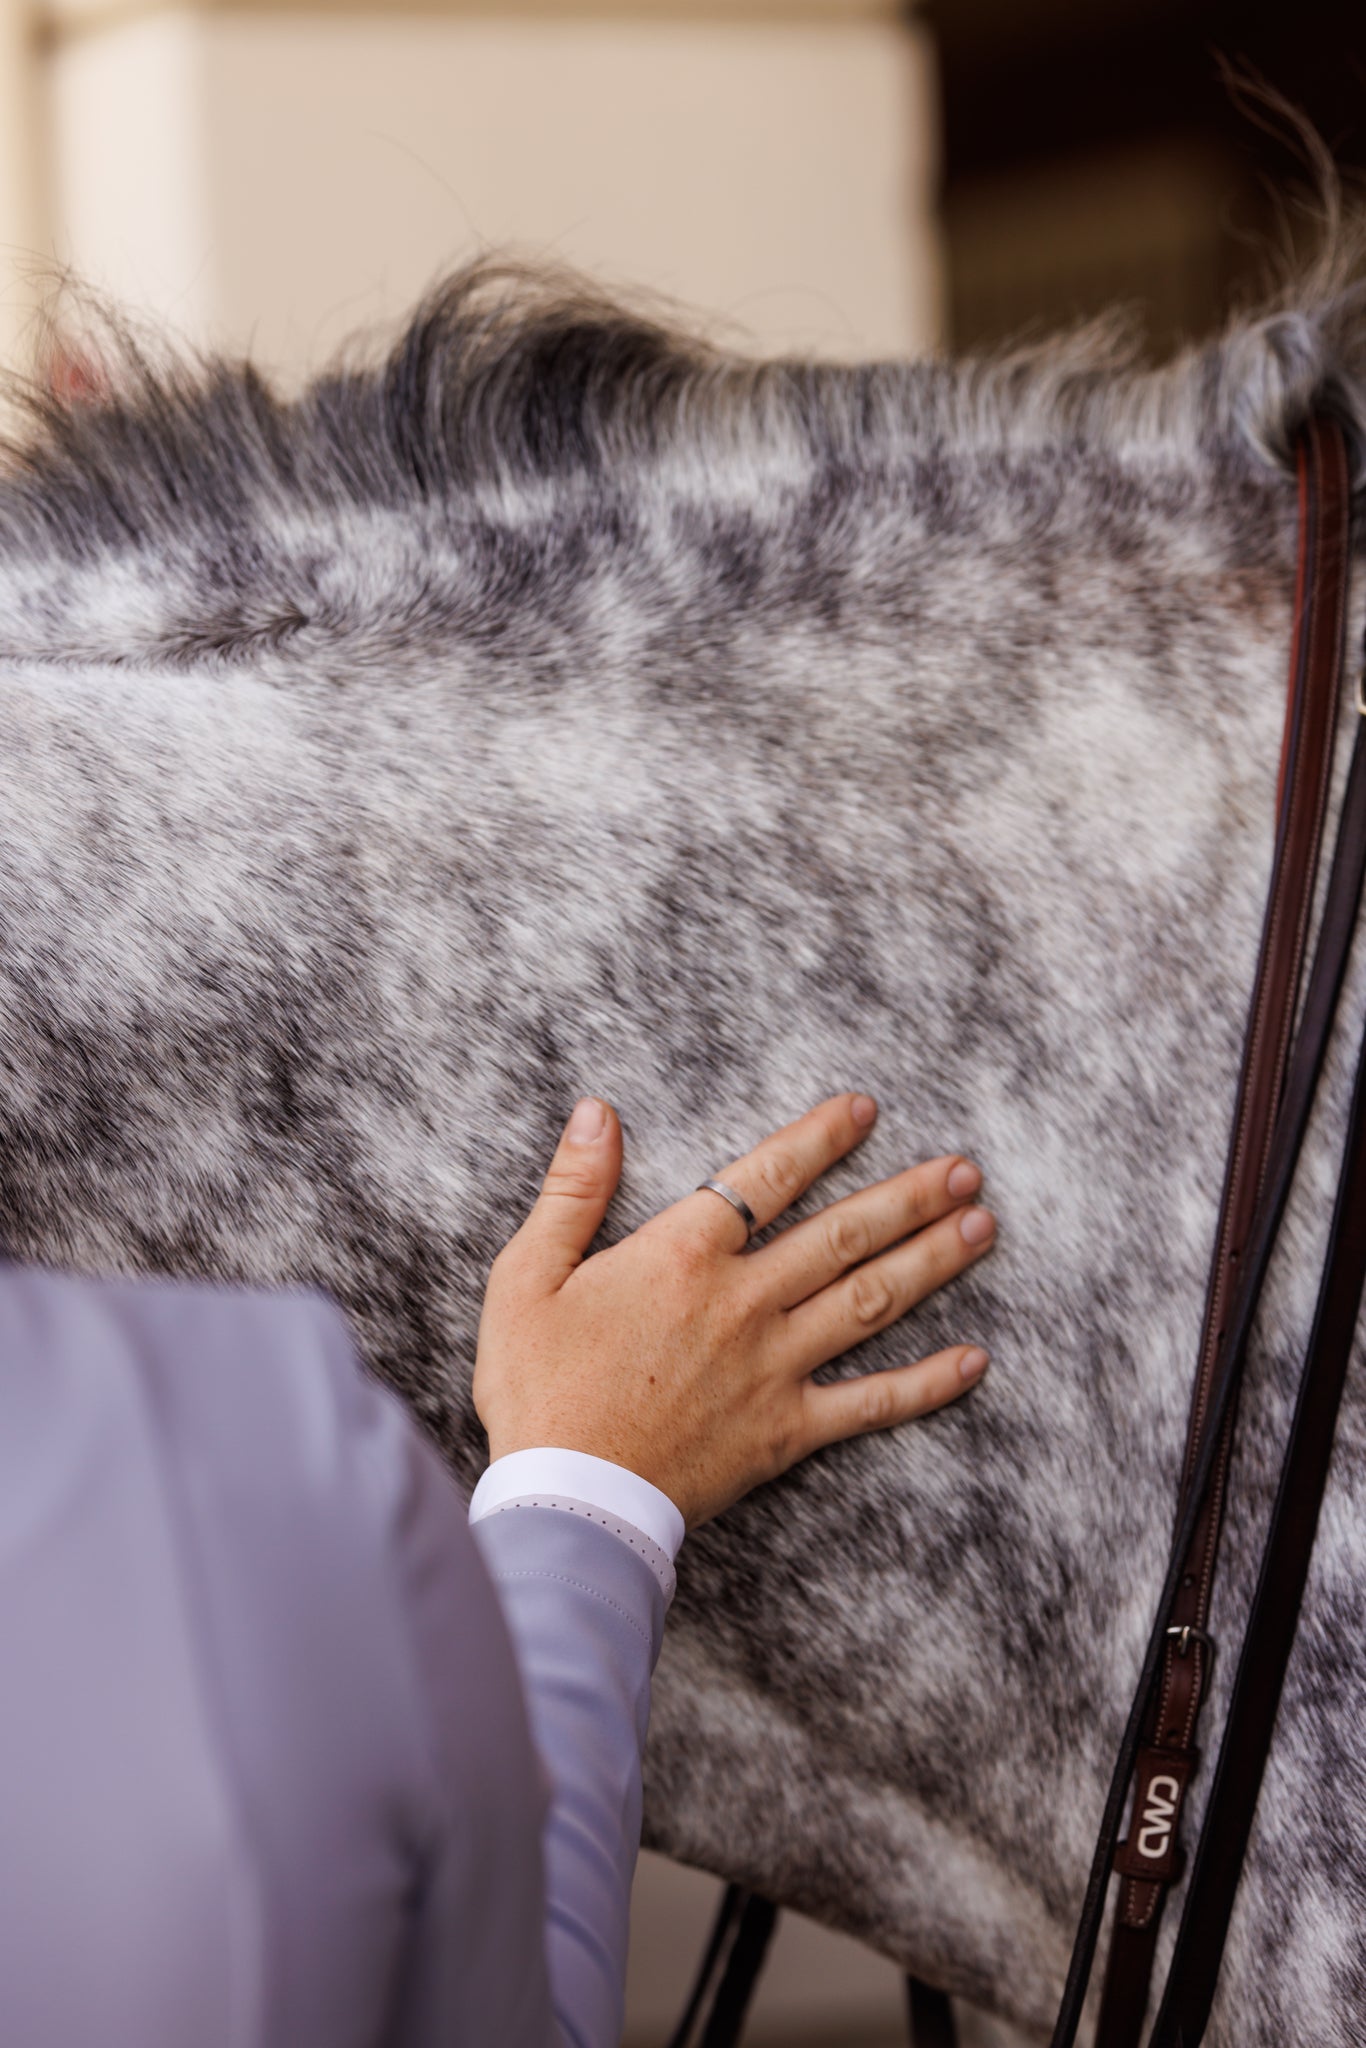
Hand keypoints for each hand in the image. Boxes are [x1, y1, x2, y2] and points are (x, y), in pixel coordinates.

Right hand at [473, 1092, 995, 1528]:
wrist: (568, 1498)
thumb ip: (572, 1191)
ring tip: (983, 1227)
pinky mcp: (787, 1431)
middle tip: (965, 1168)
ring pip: (870, 1301)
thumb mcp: (529, 1275)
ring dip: (932, 1261)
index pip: (768, 1176)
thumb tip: (596, 1114)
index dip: (820, 1138)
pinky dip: (926, 1383)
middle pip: (843, 1234)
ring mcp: (774, 1367)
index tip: (867, 1109)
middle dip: (910, 1195)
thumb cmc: (539, 1388)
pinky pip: (871, 1404)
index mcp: (683, 1255)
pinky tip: (974, 1360)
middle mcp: (743, 1301)